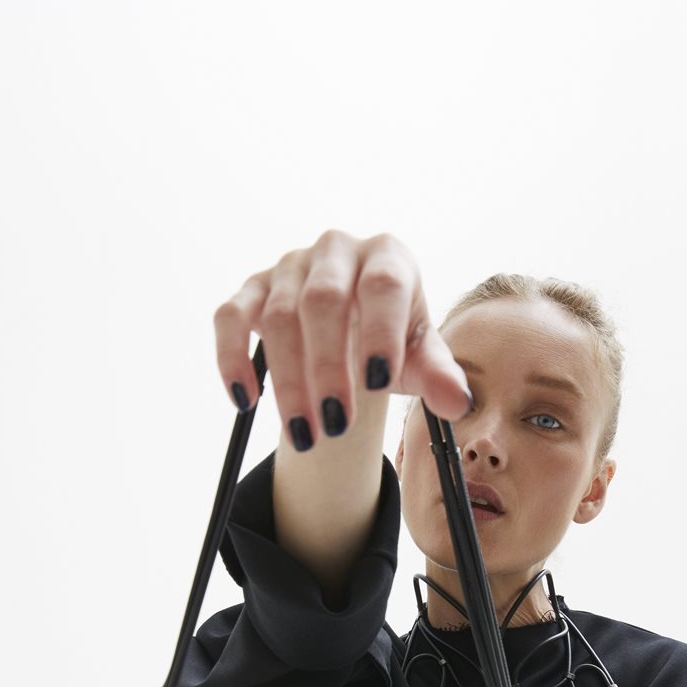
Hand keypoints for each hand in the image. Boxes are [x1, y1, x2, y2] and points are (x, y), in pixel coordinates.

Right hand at [213, 229, 472, 448]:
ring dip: (289, 381)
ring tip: (305, 435)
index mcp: (387, 256)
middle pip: (324, 300)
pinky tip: (246, 400)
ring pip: (277, 316)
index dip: (380, 332)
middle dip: (329, 367)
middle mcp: (336, 251)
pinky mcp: (251, 290)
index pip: (383, 285)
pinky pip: (229, 318)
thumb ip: (440, 376)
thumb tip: (457, 404)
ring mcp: (288, 267)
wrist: (354, 329)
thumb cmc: (392, 339)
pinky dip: (231, 358)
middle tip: (337, 425)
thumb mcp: (421, 357)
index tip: (378, 384)